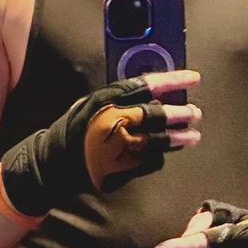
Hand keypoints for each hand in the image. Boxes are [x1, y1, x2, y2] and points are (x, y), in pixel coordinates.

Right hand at [0, 70, 200, 216]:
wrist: (53, 165)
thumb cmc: (73, 130)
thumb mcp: (91, 104)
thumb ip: (119, 99)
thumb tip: (151, 95)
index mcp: (106, 101)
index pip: (146, 85)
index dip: (173, 80)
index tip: (193, 78)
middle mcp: (114, 122)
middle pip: (156, 115)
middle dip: (180, 113)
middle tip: (195, 113)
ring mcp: (119, 148)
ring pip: (159, 141)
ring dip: (179, 138)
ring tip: (193, 136)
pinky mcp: (122, 169)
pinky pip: (150, 161)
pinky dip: (160, 156)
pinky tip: (166, 152)